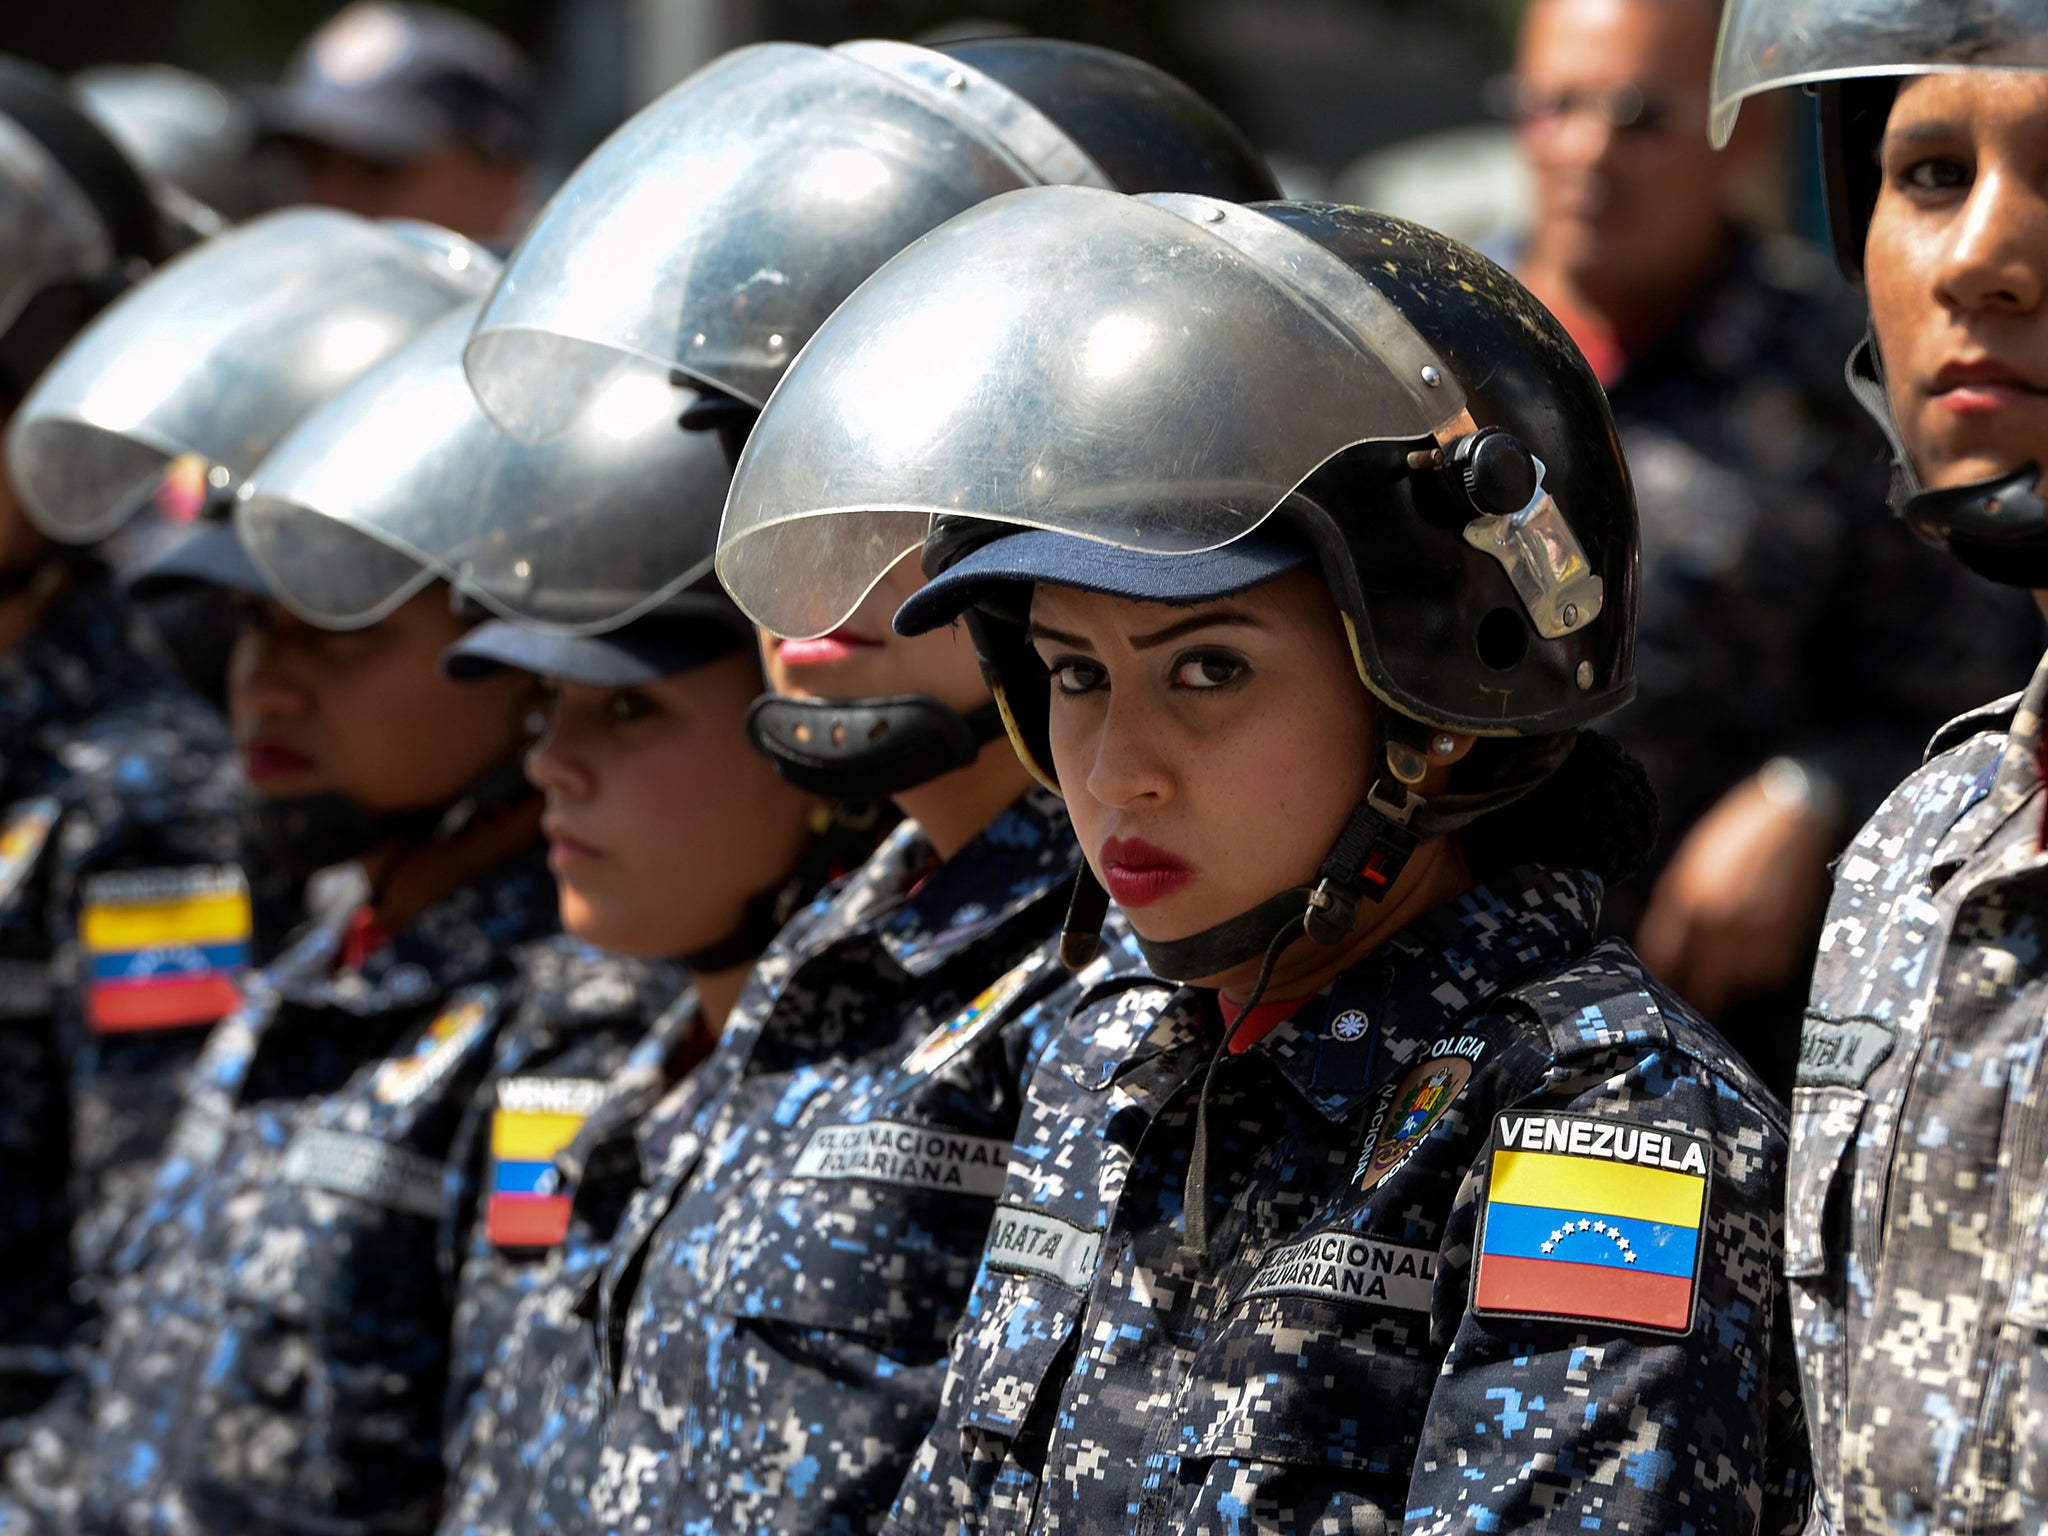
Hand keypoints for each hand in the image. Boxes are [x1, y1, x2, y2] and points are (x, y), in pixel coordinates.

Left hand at [1635, 771, 1834, 1020]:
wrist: (1793, 816)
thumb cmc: (1736, 836)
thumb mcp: (1692, 865)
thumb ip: (1675, 906)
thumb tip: (1666, 949)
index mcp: (1684, 900)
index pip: (1662, 960)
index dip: (1659, 978)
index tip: (1659, 987)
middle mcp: (1716, 923)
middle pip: (1698, 985)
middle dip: (1692, 993)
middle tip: (1691, 997)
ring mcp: (1754, 933)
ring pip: (1734, 984)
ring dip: (1728, 980)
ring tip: (1729, 965)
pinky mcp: (1787, 937)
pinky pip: (1766, 974)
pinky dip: (1759, 968)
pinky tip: (1758, 945)